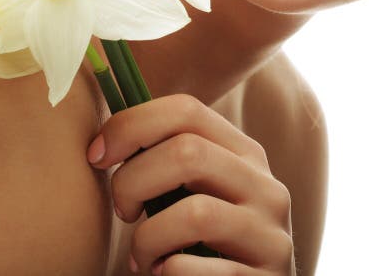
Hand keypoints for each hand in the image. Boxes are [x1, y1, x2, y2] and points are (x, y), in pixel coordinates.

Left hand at [87, 93, 295, 274]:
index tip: (97, 156)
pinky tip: (165, 274)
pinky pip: (196, 269)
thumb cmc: (206, 244)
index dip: (131, 125)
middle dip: (133, 182)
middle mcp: (265, 185)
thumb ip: (171, 161)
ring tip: (142, 257)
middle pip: (187, 152)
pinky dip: (168, 272)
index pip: (186, 109)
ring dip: (148, 238)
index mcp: (244, 153)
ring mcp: (271, 234)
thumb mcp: (200, 193)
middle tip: (123, 212)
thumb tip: (104, 137)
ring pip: (195, 213)